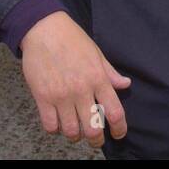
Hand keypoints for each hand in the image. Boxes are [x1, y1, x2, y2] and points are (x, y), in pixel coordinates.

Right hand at [19, 11, 129, 147]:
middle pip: (92, 129)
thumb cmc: (72, 39)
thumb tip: (125, 84)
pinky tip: (58, 122)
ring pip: (71, 131)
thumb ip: (110, 72)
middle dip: (96, 140)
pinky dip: (55, 129)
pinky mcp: (42, 97)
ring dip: (75, 135)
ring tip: (76, 131)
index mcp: (98, 78)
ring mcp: (61, 95)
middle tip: (96, 140)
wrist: (43, 29)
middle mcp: (81, 90)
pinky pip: (50, 125)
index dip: (119, 128)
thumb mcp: (96, 53)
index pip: (114, 112)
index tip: (118, 134)